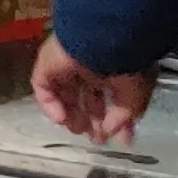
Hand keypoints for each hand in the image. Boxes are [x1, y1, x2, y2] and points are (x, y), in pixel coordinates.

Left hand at [33, 34, 152, 145]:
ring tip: (80, 129)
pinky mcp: (47, 63)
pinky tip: (62, 118)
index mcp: (114, 66)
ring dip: (71, 116)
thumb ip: (122, 119)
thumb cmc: (128, 64)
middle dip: (92, 120)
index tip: (119, 138)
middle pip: (87, 98)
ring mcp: (67, 63)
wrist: (106, 39)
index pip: (110, 96)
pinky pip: (43, 87)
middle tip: (96, 138)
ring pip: (64, 95)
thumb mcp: (135, 98)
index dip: (114, 119)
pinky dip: (50, 106)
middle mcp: (90, 64)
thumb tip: (111, 133)